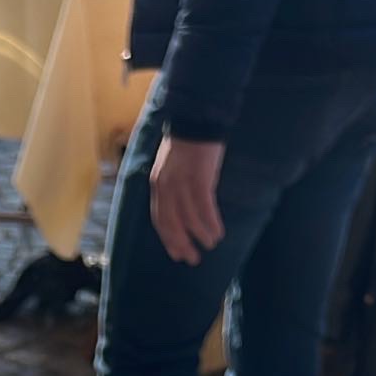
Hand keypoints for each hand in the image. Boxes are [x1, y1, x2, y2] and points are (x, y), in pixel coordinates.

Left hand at [149, 134, 225, 265]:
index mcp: (158, 184)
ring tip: (211, 244)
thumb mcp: (172, 166)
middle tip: (192, 259)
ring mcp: (182, 183)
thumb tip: (181, 207)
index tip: (177, 254)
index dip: (169, 239)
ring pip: (189, 219)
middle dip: (182, 244)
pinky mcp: (199, 178)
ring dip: (200, 235)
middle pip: (172, 224)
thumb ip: (173, 186)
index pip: (160, 219)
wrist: (197, 117)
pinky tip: (218, 233)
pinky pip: (204, 209)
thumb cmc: (189, 141)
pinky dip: (211, 223)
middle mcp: (166, 186)